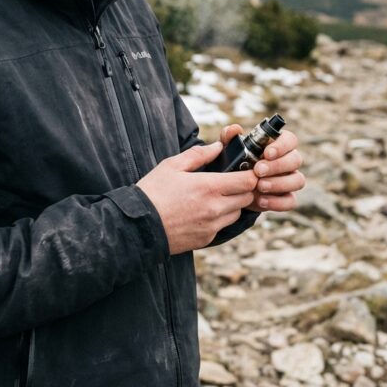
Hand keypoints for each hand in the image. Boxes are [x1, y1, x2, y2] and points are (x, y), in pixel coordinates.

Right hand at [136, 142, 257, 254]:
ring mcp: (211, 226)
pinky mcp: (206, 239)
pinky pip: (222, 226)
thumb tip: (218, 147)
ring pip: (237, 213)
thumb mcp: (172, 166)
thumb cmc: (153, 192)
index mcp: (208, 187)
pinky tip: (202, 211)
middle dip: (242, 189)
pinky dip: (219, 218)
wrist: (138, 226)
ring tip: (213, 197)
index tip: (242, 170)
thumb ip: (198, 155)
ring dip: (232, 204)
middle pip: (247, 198)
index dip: (248, 174)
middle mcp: (215, 208)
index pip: (247, 181)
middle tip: (229, 182)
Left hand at [220, 124, 303, 212]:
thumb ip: (229, 137)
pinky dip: (277, 202)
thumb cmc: (235, 162)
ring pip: (298, 180)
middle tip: (258, 171)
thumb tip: (235, 129)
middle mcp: (288, 161)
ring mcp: (290, 180)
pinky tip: (261, 200)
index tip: (266, 153)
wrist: (233, 188)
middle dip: (277, 166)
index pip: (290, 139)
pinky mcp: (286, 198)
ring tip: (260, 186)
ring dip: (279, 183)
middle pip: (296, 159)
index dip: (281, 146)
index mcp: (278, 145)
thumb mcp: (229, 149)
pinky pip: (291, 201)